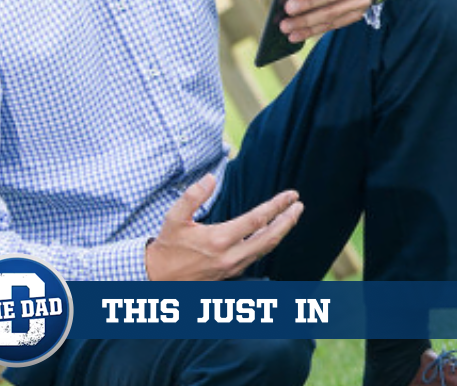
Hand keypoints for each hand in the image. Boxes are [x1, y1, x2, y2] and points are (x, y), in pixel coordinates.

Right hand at [144, 174, 303, 280]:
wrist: (158, 279)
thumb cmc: (167, 246)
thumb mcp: (174, 218)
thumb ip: (193, 196)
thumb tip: (211, 177)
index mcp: (219, 240)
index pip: (258, 219)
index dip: (278, 205)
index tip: (292, 195)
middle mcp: (230, 256)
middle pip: (270, 237)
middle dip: (288, 221)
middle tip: (299, 206)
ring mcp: (233, 267)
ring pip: (265, 249)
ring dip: (281, 232)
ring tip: (290, 217)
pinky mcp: (231, 274)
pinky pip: (256, 257)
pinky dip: (267, 243)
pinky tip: (271, 233)